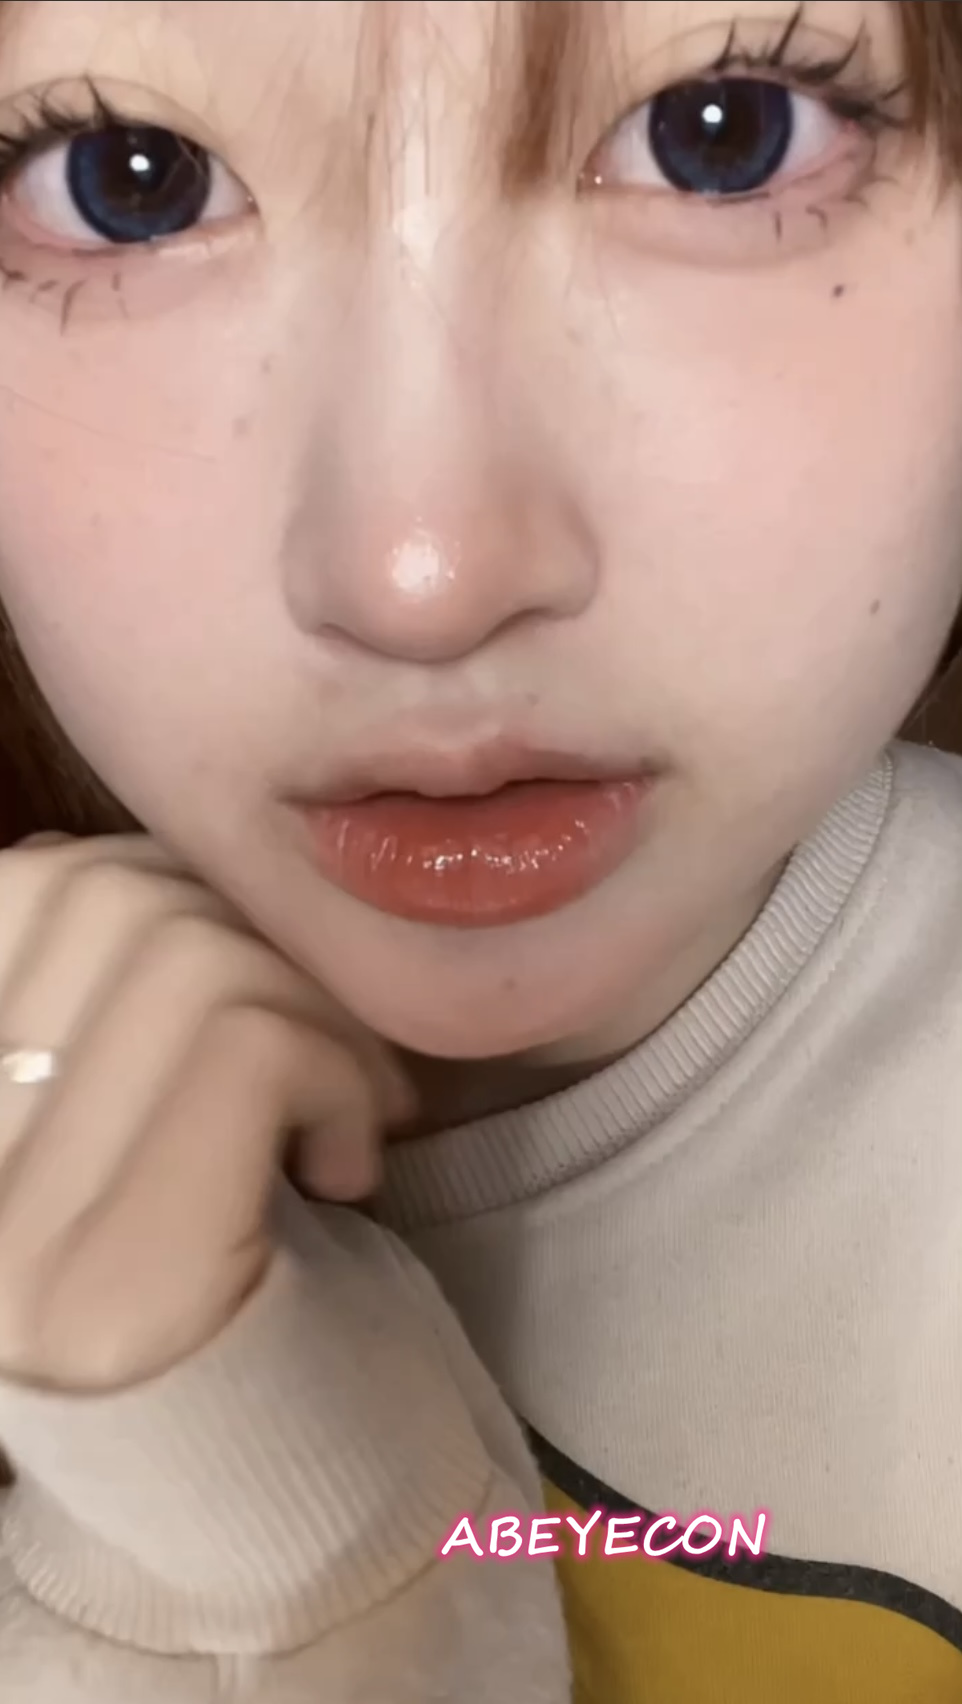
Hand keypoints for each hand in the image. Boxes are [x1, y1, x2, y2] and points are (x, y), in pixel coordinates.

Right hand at [0, 835, 411, 1393]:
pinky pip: (248, 1045)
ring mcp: (12, 1241)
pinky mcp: (120, 1280)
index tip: (242, 964)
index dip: (158, 886)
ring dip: (317, 1013)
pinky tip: (350, 1162)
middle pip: (105, 900)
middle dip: (258, 939)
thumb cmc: (254, 1281)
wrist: (313, 1499)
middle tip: (329, 1042)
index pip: (20, 889)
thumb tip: (133, 865)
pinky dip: (338, 1075)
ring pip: (188, 960)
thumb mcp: (164, 1112)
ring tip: (351, 1107)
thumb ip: (120, 999)